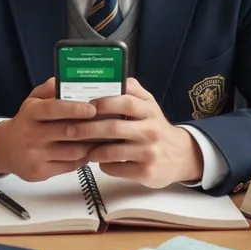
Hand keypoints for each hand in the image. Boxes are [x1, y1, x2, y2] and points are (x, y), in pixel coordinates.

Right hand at [0, 78, 97, 181]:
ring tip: (103, 137)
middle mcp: (31, 134)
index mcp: (30, 112)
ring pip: (72, 151)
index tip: (93, 108)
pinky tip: (90, 150)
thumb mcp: (33, 100)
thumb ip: (50, 88)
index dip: (74, 109)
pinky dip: (84, 158)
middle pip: (66, 132)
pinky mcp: (40, 172)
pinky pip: (70, 166)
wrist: (6, 148)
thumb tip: (69, 79)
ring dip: (91, 144)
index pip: (52, 109)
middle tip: (108, 122)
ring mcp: (35, 155)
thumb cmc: (28, 120)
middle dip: (90, 127)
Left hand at [65, 78, 202, 188]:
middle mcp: (151, 130)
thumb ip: (131, 89)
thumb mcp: (148, 104)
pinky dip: (103, 164)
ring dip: (92, 150)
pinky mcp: (146, 172)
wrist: (181, 155)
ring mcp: (149, 152)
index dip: (102, 103)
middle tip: (69, 130)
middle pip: (113, 128)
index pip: (124, 101)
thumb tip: (105, 77)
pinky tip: (99, 161)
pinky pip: (116, 168)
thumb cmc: (154, 125)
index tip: (84, 106)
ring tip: (83, 147)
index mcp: (148, 109)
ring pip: (112, 151)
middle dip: (87, 129)